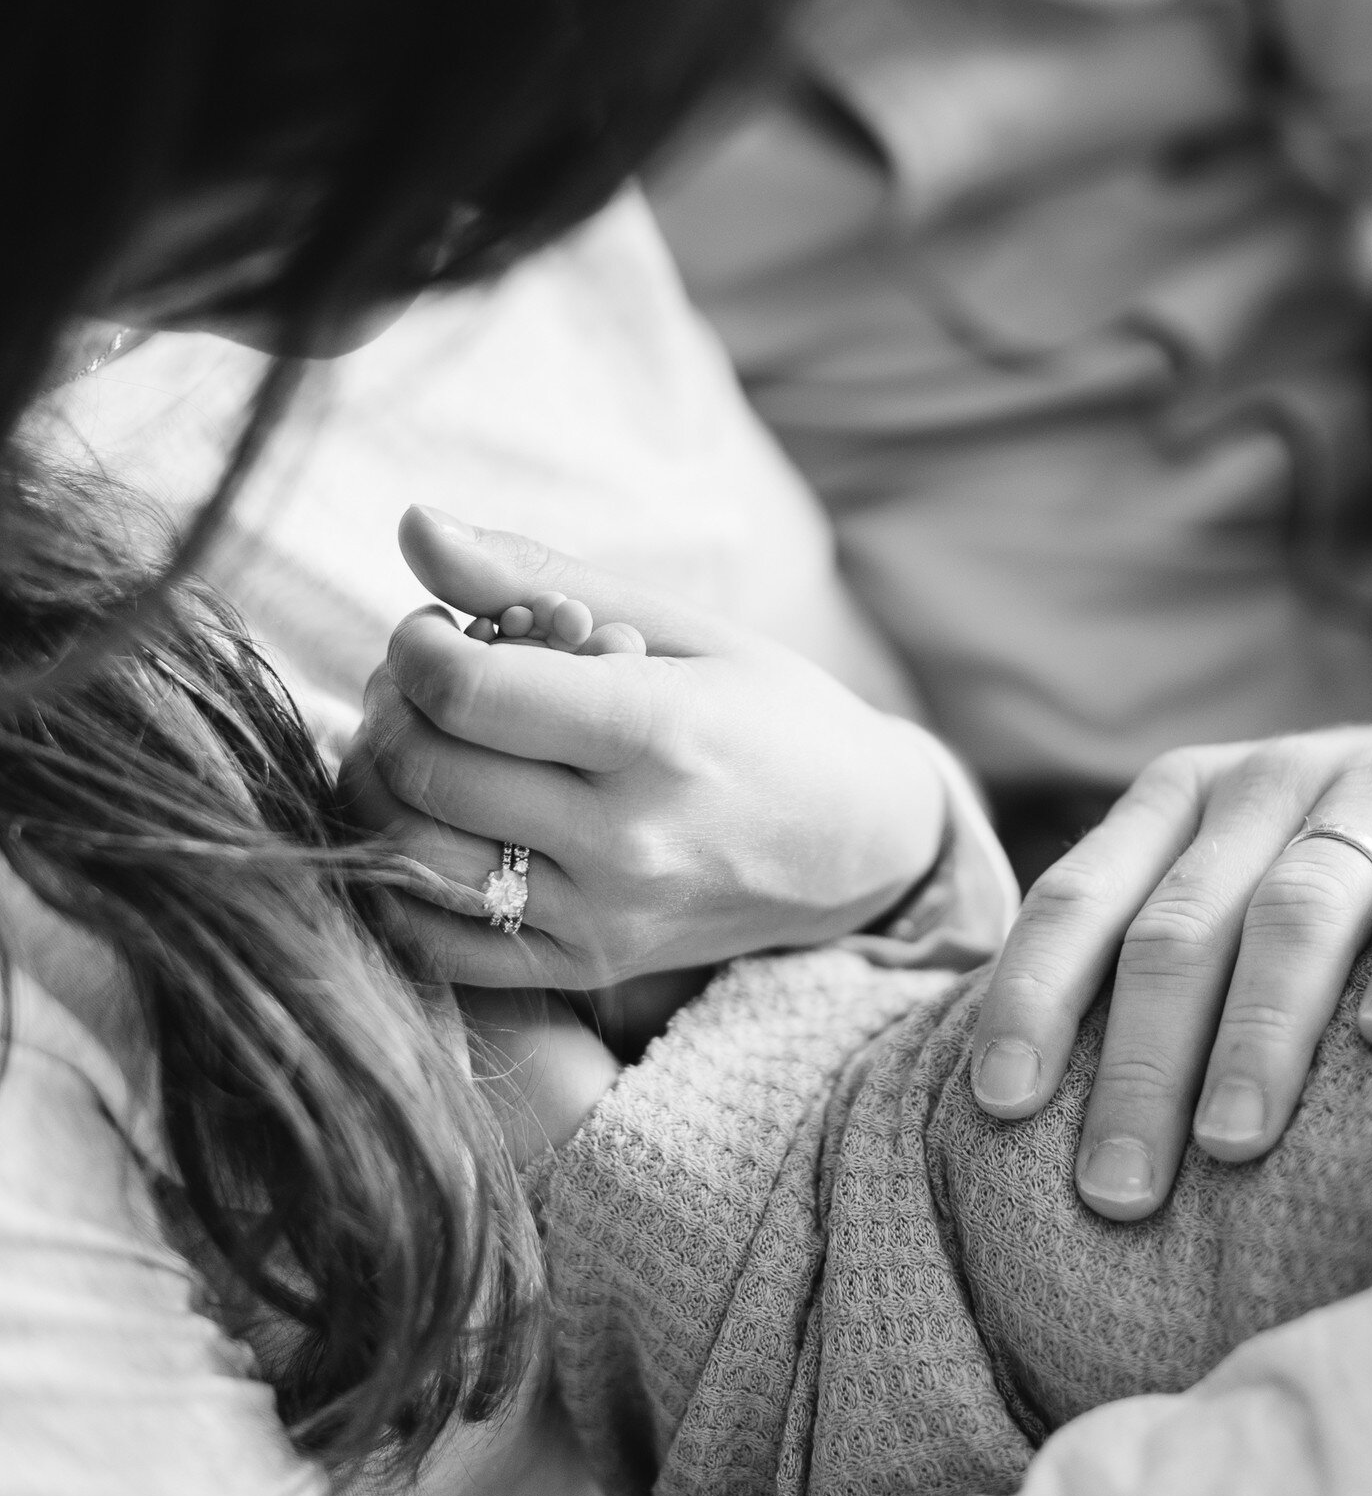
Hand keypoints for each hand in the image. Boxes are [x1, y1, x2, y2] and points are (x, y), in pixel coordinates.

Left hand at [341, 507, 946, 987]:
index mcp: (660, 733)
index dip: (418, 647)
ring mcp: (605, 917)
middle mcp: (629, 841)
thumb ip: (540, 574)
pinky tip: (431, 825)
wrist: (862, 843)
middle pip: (430, 773)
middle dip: (395, 709)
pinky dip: (402, 882)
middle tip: (422, 682)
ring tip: (426, 746)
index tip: (434, 628)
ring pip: (416, 861)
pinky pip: (441, 944)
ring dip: (385, 790)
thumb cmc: (772, 715)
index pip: (470, 694)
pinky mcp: (588, 968)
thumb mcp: (683, 624)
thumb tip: (413, 527)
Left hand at [968, 721, 1371, 1218]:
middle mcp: (1256, 787)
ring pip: (1294, 913)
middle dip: (1138, 1064)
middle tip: (1117, 1187)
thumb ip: (1145, 946)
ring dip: (1258, 1032)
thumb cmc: (1318, 853)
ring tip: (1228, 1140)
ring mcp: (1364, 790)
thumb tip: (1025, 1096)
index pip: (1074, 899)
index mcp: (1172, 802)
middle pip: (1174, 930)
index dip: (1031, 998)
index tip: (1000, 1104)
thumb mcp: (1222, 865)